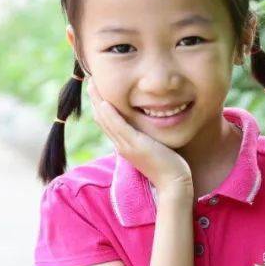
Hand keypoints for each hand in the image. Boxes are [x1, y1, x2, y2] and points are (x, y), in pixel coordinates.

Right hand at [85, 77, 192, 191]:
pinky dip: (111, 114)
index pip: (107, 123)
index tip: (98, 90)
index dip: (100, 106)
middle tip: (90, 81)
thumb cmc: (169, 167)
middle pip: (102, 119)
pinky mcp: (136, 145)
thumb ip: (147, 138)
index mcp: (125, 145)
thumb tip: (148, 129)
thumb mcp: (154, 149)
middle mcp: (122, 145)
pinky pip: (119, 127)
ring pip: (106, 121)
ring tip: (92, 84)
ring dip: (98, 101)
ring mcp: (127, 146)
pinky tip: (105, 102)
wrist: (174, 184)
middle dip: (95, 99)